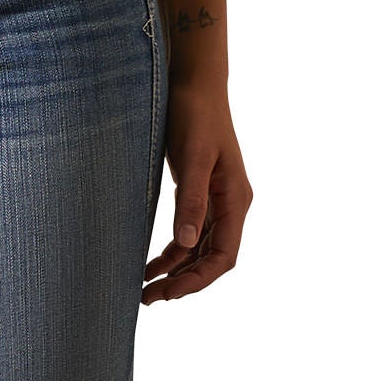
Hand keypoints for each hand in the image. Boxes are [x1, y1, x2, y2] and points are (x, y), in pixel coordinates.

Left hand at [142, 78, 251, 303]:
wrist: (194, 82)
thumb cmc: (195, 114)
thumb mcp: (194, 157)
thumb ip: (191, 201)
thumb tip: (184, 245)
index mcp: (235, 200)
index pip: (223, 256)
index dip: (197, 280)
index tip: (167, 293)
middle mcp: (230, 205)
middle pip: (212, 258)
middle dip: (184, 281)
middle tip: (148, 297)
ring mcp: (216, 200)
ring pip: (199, 249)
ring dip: (176, 270)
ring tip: (146, 287)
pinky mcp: (200, 193)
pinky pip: (190, 233)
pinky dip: (173, 252)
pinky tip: (152, 263)